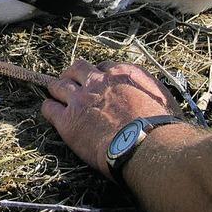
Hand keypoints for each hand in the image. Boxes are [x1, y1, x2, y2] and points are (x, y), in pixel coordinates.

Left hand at [41, 59, 181, 178]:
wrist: (147, 144)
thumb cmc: (162, 126)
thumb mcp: (163, 99)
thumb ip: (149, 91)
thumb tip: (147, 94)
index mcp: (121, 73)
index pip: (103, 66)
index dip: (99, 76)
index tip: (100, 84)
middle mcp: (97, 81)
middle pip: (77, 68)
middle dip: (73, 75)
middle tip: (73, 84)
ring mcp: (79, 99)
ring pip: (58, 85)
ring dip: (57, 89)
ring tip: (57, 96)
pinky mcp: (67, 120)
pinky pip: (49, 108)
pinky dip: (49, 108)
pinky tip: (52, 113)